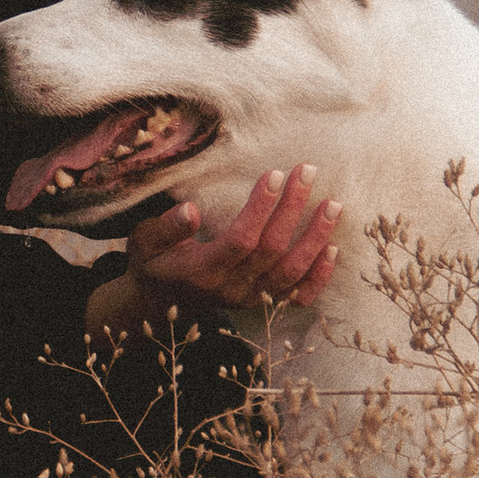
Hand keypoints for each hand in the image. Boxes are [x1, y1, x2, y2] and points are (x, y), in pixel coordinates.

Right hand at [86, 168, 339, 349]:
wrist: (157, 302)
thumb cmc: (152, 262)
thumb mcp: (145, 242)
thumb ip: (166, 228)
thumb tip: (190, 209)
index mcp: (202, 271)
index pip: (240, 239)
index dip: (260, 208)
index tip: (275, 174)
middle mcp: (230, 288)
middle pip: (271, 250)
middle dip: (293, 209)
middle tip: (308, 172)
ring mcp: (249, 300)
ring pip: (290, 272)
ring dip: (315, 239)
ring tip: (333, 205)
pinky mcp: (262, 305)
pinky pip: (297, 297)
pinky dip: (318, 277)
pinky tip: (333, 250)